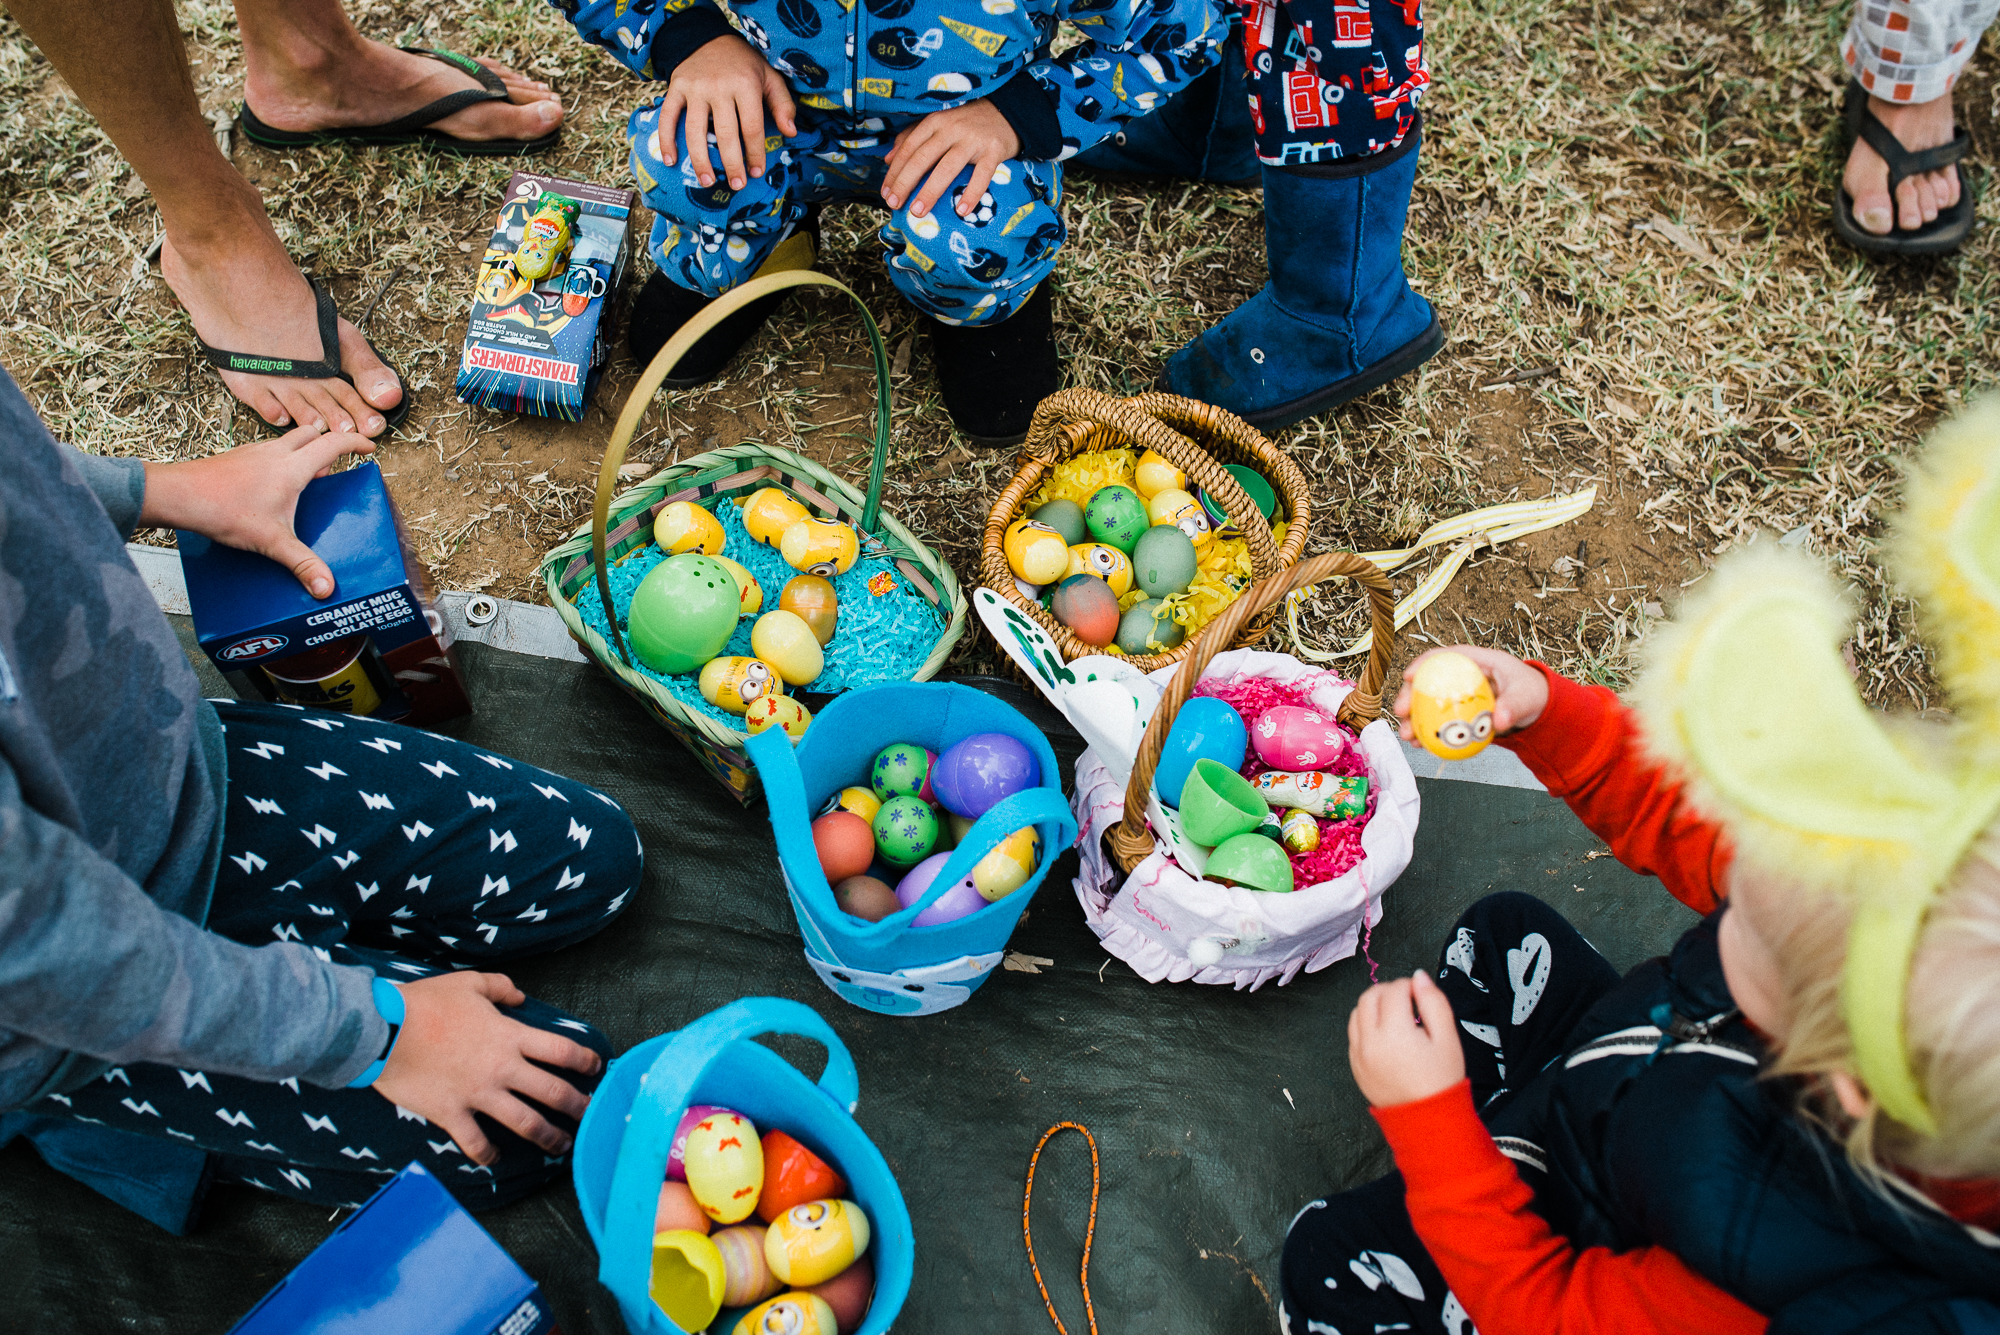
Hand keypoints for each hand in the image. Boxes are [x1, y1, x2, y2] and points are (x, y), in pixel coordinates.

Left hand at [139, 425, 373, 598]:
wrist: (177, 495)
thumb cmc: (222, 511)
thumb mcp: (271, 541)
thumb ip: (302, 563)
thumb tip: (326, 587)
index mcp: (292, 467)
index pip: (334, 443)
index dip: (355, 442)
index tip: (368, 448)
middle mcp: (275, 452)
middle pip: (311, 433)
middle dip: (328, 443)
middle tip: (335, 463)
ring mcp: (253, 451)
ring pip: (287, 439)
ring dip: (302, 449)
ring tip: (305, 475)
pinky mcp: (236, 457)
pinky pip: (266, 449)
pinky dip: (278, 458)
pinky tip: (271, 483)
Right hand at [369, 972, 602, 1164]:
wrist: (383, 1029)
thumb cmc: (426, 1003)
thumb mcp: (470, 983)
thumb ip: (501, 987)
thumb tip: (520, 996)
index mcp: (510, 1036)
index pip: (562, 1051)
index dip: (585, 1061)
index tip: (596, 1068)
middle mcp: (502, 1068)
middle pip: (553, 1092)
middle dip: (578, 1106)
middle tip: (591, 1115)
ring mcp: (478, 1094)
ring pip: (526, 1123)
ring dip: (549, 1137)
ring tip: (562, 1146)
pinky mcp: (451, 1114)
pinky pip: (476, 1142)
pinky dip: (488, 1154)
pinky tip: (495, 1159)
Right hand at [660, 34, 796, 189]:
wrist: (708, 37)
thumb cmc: (743, 63)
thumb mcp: (769, 77)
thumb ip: (782, 104)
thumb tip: (790, 133)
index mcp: (745, 84)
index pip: (752, 127)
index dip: (755, 153)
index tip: (757, 172)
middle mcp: (719, 87)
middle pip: (725, 134)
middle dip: (732, 163)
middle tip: (736, 184)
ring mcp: (695, 88)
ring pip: (695, 131)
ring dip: (700, 160)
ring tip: (707, 181)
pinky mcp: (675, 88)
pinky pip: (667, 117)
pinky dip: (666, 139)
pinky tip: (670, 161)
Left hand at [881, 100, 1019, 218]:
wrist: (1006, 112)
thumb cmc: (966, 123)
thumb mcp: (937, 124)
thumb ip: (911, 137)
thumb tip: (888, 159)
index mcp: (934, 122)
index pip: (909, 148)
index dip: (895, 172)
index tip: (886, 193)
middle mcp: (951, 129)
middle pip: (923, 158)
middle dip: (906, 183)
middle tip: (895, 205)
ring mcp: (972, 140)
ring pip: (947, 167)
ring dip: (931, 191)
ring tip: (918, 211)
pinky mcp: (993, 151)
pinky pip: (981, 175)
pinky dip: (971, 193)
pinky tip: (961, 210)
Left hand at [1347, 970, 1465, 1106]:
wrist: (1428, 1120)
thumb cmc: (1441, 1081)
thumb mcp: (1448, 1039)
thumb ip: (1434, 1002)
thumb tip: (1419, 977)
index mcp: (1395, 1034)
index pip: (1393, 991)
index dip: (1409, 985)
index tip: (1420, 993)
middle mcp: (1370, 1042)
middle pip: (1369, 997)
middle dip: (1388, 990)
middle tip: (1407, 999)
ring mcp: (1359, 1055)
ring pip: (1356, 1012)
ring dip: (1374, 1005)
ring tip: (1396, 1015)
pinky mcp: (1355, 1066)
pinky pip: (1353, 1034)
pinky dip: (1366, 1025)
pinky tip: (1385, 1033)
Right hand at [1392, 644, 1549, 742]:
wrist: (1537, 710)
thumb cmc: (1532, 694)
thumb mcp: (1527, 697)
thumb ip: (1514, 706)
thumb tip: (1499, 721)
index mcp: (1477, 661)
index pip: (1446, 656)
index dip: (1423, 663)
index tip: (1408, 676)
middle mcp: (1463, 676)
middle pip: (1429, 681)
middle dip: (1409, 695)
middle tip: (1401, 712)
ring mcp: (1459, 695)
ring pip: (1428, 703)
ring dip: (1413, 719)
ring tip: (1407, 736)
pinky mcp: (1459, 712)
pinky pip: (1439, 720)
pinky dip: (1428, 732)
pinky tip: (1419, 745)